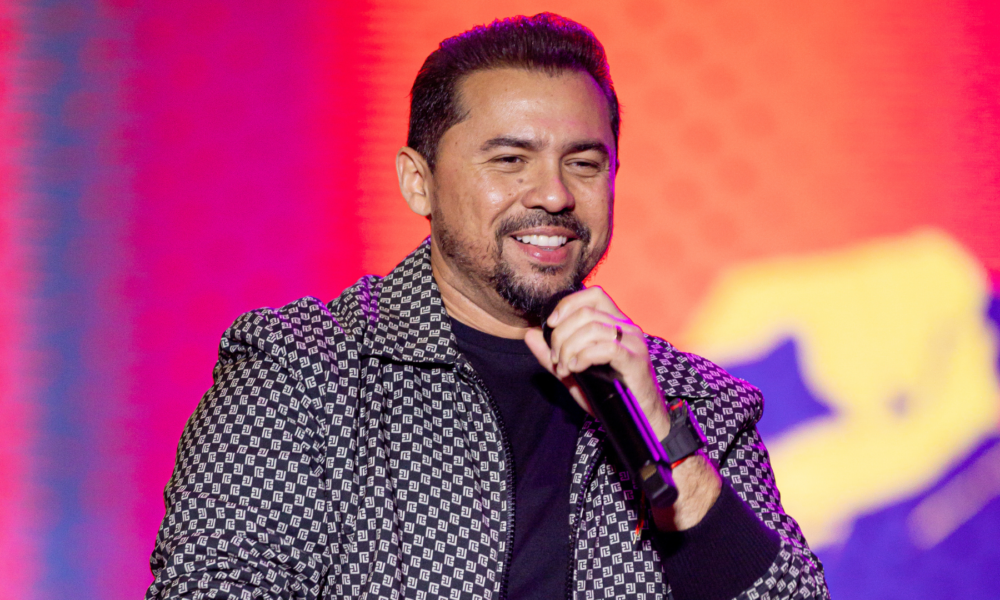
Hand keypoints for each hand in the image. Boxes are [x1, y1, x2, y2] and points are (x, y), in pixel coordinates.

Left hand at [523, 286, 670, 437]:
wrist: (638, 418)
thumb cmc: (610, 393)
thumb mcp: (573, 371)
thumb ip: (551, 353)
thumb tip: (529, 334)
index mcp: (615, 323)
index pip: (592, 295)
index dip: (568, 304)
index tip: (550, 324)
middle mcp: (626, 327)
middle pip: (586, 313)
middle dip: (561, 335)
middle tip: (555, 359)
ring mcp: (633, 342)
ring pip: (592, 328)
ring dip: (569, 348)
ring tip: (564, 368)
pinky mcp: (635, 360)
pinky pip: (605, 348)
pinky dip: (584, 357)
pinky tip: (576, 369)